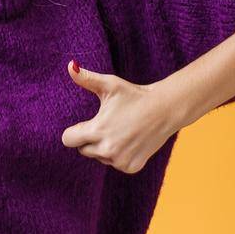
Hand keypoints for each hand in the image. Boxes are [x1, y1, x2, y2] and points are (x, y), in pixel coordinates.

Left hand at [61, 61, 176, 174]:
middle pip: (83, 150)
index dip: (74, 132)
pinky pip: (115, 164)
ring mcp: (119, 160)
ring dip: (106, 148)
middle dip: (90, 139)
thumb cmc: (135, 95)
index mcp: (97, 130)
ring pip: (100, 157)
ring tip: (122, 131)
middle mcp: (107, 149)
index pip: (68, 139)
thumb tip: (69, 65)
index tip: (86, 125)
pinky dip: (120, 155)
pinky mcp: (130, 167)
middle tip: (109, 125)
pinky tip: (131, 141)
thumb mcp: (110, 85)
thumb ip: (87, 78)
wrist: (166, 109)